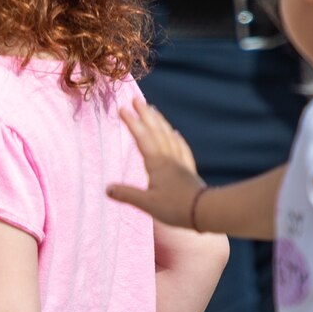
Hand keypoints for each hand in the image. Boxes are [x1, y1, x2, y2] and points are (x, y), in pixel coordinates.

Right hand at [107, 99, 206, 227]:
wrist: (205, 211)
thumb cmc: (175, 208)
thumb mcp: (147, 204)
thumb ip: (127, 195)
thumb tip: (107, 188)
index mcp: (157, 163)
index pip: (142, 138)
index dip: (132, 122)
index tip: (123, 108)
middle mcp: (168, 157)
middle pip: (156, 131)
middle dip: (146, 114)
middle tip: (137, 99)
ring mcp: (180, 161)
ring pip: (168, 136)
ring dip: (159, 121)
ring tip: (153, 110)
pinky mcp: (188, 169)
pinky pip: (181, 147)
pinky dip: (176, 137)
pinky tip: (174, 133)